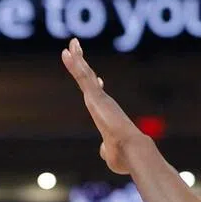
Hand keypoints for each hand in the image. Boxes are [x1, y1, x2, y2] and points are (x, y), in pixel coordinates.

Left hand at [60, 37, 147, 174]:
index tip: (97, 79)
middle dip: (83, 65)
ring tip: (71, 43)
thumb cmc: (124, 158)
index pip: (99, 98)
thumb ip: (106, 150)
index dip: (96, 87)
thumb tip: (104, 152)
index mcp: (106, 116)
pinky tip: (68, 51)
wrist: (132, 153)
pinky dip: (75, 63)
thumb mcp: (111, 155)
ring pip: (85, 74)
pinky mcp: (96, 97)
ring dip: (77, 58)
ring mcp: (99, 99)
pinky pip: (82, 76)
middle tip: (77, 50)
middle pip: (89, 81)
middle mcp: (103, 104)